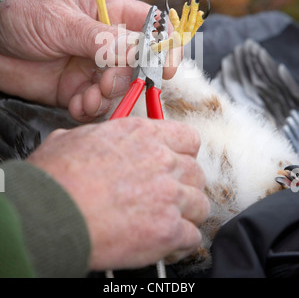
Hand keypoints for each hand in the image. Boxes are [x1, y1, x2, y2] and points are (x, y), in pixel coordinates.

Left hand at [0, 0, 179, 120]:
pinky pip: (94, 104)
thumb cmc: (22, 12)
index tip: (164, 69)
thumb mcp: (63, 20)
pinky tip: (77, 105)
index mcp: (110, 12)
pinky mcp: (74, 89)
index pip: (150, 27)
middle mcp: (107, 42)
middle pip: (137, 65)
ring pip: (117, 88)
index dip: (163, 47)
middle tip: (105, 84)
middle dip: (126, 79)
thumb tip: (140, 51)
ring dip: (107, 97)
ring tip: (86, 98)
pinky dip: (89, 109)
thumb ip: (101, 39)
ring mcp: (91, 67)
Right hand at [27, 117, 209, 270]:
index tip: (175, 162)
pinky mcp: (168, 229)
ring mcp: (168, 195)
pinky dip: (181, 243)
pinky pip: (192, 237)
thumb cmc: (56, 178)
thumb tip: (90, 142)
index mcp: (141, 135)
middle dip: (184, 185)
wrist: (51, 212)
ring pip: (200, 204)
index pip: (187, 138)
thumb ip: (95, 137)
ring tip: (167, 221)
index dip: (183, 153)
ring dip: (186, 214)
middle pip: (196, 172)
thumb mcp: (73, 139)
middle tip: (168, 195)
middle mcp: (161, 160)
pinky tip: (164, 243)